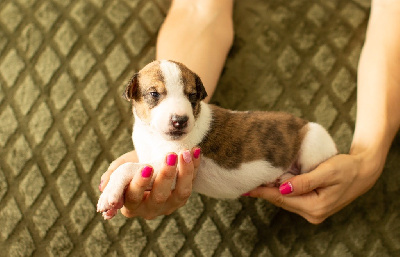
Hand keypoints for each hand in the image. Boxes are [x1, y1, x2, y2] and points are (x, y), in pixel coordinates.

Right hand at [99, 148, 200, 219]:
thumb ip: (113, 176)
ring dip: (184, 172)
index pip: (133, 197)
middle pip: (159, 196)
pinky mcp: (183, 197)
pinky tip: (195, 151)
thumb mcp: (121, 168)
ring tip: (183, 153)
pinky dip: (194, 167)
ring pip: (180, 193)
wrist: (151, 163)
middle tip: (169, 156)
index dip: (139, 184)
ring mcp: (169, 205)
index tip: (146, 167)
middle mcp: (150, 209)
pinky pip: (192, 183)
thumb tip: (103, 186)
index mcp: (130, 204)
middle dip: (165, 176)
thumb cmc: (133, 168)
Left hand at [247, 152, 383, 223]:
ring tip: (255, 180)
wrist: (363, 171)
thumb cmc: (346, 169)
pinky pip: (292, 198)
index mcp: (315, 207)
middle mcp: (312, 213)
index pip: (282, 199)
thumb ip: (305, 181)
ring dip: (272, 190)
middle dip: (264, 191)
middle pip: (281, 201)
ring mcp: (312, 211)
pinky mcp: (312, 205)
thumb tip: (282, 188)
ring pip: (285, 199)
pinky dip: (282, 190)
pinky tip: (271, 182)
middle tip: (246, 181)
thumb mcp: (327, 172)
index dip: (263, 192)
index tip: (247, 188)